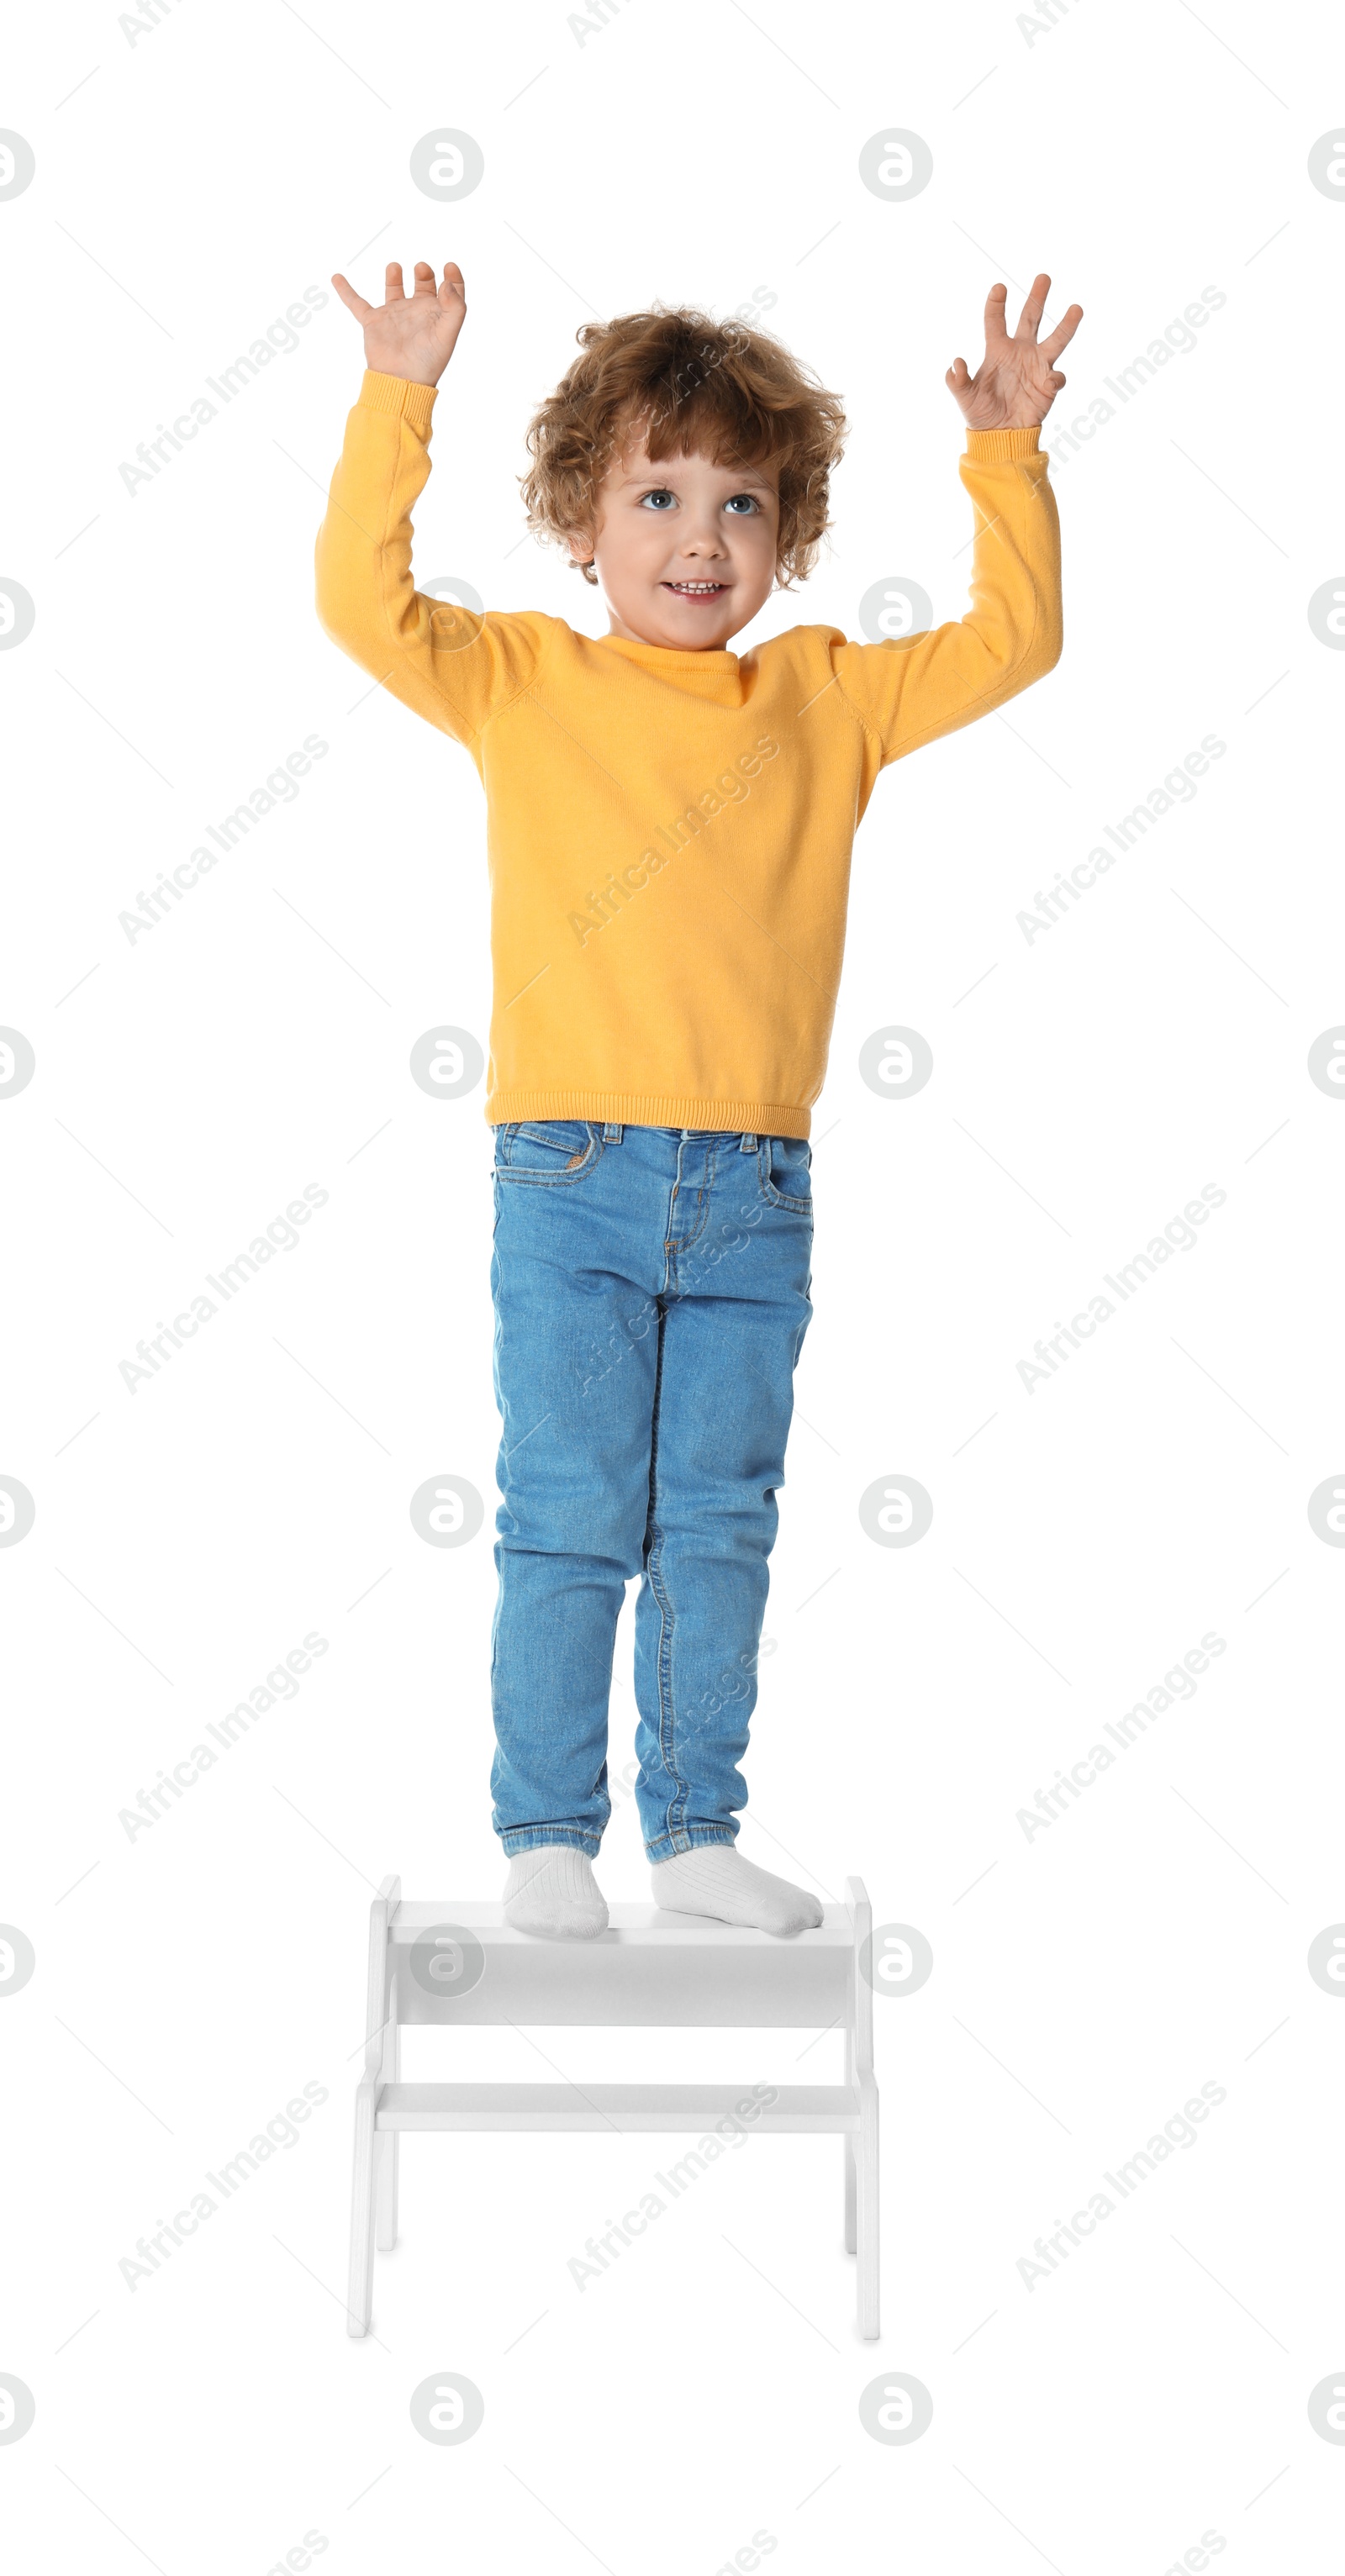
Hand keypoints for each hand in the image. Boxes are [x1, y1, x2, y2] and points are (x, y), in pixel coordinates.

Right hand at [330, 259, 466, 386]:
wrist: (400, 381)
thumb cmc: (427, 363)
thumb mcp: (448, 334)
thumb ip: (455, 307)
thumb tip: (447, 282)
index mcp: (436, 316)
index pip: (448, 292)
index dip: (453, 278)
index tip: (449, 266)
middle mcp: (416, 314)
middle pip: (423, 287)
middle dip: (424, 275)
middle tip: (421, 268)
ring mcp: (394, 316)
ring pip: (394, 291)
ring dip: (394, 277)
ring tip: (395, 267)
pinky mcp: (373, 322)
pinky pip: (356, 303)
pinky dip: (345, 291)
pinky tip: (337, 277)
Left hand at [946, 274, 1081, 429]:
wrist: (1000, 437)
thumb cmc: (981, 414)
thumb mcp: (965, 398)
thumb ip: (958, 382)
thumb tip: (955, 364)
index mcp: (998, 350)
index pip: (996, 321)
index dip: (996, 304)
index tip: (999, 288)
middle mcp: (1020, 352)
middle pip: (1031, 318)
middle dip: (1037, 298)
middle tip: (1043, 277)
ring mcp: (1037, 366)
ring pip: (1056, 339)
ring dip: (1066, 325)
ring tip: (1076, 308)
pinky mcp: (1048, 384)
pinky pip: (1056, 377)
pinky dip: (1055, 379)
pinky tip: (1049, 384)